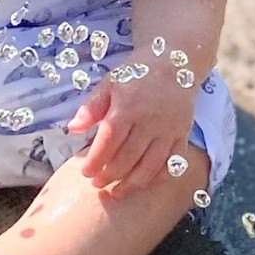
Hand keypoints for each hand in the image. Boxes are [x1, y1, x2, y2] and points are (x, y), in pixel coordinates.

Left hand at [66, 68, 195, 197]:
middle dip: (109, 176)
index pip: (109, 142)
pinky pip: (172, 164)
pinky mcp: (183, 135)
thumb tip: (72, 129)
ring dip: (131, 184)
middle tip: (96, 183)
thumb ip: (91, 107)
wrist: (175, 62)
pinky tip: (142, 183)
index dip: (95, 161)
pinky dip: (156, 178)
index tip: (85, 173)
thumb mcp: (110, 83)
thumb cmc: (137, 73)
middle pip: (128, 158)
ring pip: (150, 167)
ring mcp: (169, 131)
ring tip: (116, 192)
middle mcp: (150, 122)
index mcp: (128, 107)